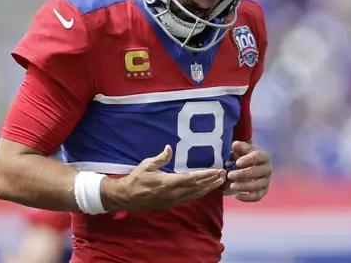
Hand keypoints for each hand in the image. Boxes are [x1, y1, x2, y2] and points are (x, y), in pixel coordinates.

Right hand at [101, 145, 225, 210]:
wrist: (126, 197)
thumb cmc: (136, 179)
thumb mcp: (147, 165)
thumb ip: (161, 158)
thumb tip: (169, 147)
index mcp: (169, 182)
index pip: (192, 178)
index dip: (206, 174)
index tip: (217, 171)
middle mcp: (174, 193)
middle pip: (197, 187)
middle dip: (212, 181)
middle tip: (224, 175)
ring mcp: (173, 200)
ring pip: (195, 195)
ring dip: (208, 188)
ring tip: (219, 183)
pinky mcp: (171, 204)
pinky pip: (189, 198)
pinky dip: (199, 193)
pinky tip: (205, 190)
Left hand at [225, 141, 271, 201]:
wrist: (247, 166)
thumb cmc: (243, 156)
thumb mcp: (241, 150)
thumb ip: (239, 147)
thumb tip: (235, 145)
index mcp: (263, 156)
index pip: (258, 157)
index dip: (248, 160)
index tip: (237, 163)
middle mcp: (267, 169)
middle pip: (258, 172)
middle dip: (243, 174)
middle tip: (230, 175)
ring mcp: (266, 181)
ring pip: (258, 185)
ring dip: (244, 186)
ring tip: (232, 186)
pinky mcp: (263, 191)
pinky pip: (257, 196)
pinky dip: (248, 198)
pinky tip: (236, 196)